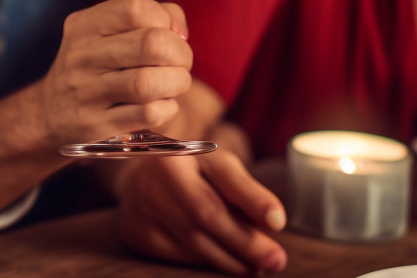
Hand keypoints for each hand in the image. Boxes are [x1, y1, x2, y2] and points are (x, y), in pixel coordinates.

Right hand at [35, 0, 192, 145]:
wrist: (51, 114)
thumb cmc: (95, 67)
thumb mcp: (107, 33)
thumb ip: (151, 18)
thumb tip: (180, 31)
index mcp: (85, 25)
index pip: (135, 8)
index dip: (164, 19)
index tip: (169, 33)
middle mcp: (82, 56)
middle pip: (151, 44)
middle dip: (180, 53)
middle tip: (180, 63)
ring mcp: (87, 93)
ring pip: (148, 83)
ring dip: (177, 82)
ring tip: (174, 83)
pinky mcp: (98, 125)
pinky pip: (148, 114)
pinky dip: (167, 108)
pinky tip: (161, 104)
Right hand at [114, 148, 287, 274]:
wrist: (139, 183)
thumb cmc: (192, 176)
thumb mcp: (218, 170)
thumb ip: (245, 192)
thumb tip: (274, 223)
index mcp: (187, 151)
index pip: (225, 176)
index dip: (253, 199)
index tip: (279, 221)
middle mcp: (161, 173)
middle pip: (208, 213)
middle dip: (246, 241)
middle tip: (275, 259)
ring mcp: (144, 202)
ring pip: (194, 240)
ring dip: (231, 259)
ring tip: (256, 266)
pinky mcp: (137, 231)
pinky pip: (179, 254)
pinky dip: (207, 262)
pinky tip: (227, 263)